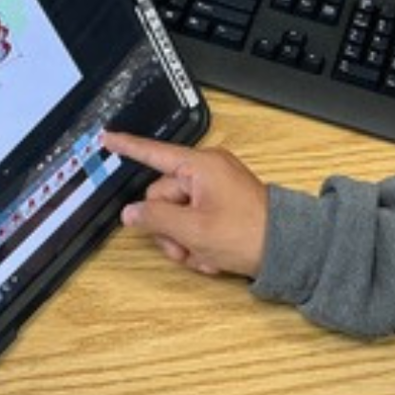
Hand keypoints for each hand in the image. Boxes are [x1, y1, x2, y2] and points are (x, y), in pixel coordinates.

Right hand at [104, 131, 267, 276]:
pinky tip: (212, 256)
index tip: (107, 138)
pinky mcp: (222, 205)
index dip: (127, 147)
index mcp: (200, 166)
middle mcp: (207, 171)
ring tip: (204, 255)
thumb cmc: (248, 234)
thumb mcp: (193, 229)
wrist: (287, 249)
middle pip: (162, 197)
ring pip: (177, 215)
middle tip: (185, 248)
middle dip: (168, 228)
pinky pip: (195, 222)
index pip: (154, 153)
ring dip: (183, 241)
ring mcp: (216, 188)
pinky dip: (198, 242)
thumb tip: (132, 213)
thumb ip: (156, 218)